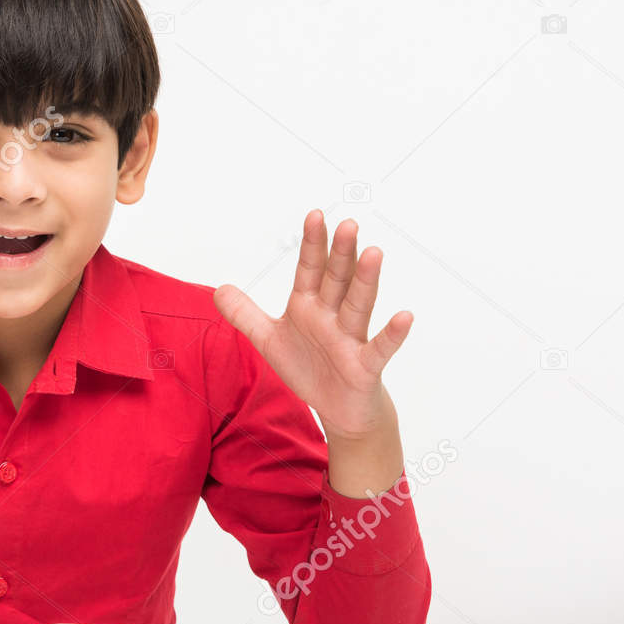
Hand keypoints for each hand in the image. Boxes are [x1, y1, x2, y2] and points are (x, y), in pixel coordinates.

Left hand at [212, 211, 411, 440]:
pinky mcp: (365, 365)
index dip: (312, 244)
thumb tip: (218, 289)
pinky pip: (380, 348)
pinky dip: (393, 334)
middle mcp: (332, 316)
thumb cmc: (310, 368)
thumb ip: (245, 314)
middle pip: (337, 280)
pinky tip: (404, 316)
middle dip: (340, 253)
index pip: (310, 269)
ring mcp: (351, 339)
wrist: (338, 408)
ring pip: (359, 305)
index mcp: (309, 307)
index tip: (314, 214)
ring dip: (366, 280)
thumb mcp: (269, 340)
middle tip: (347, 223)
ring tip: (373, 253)